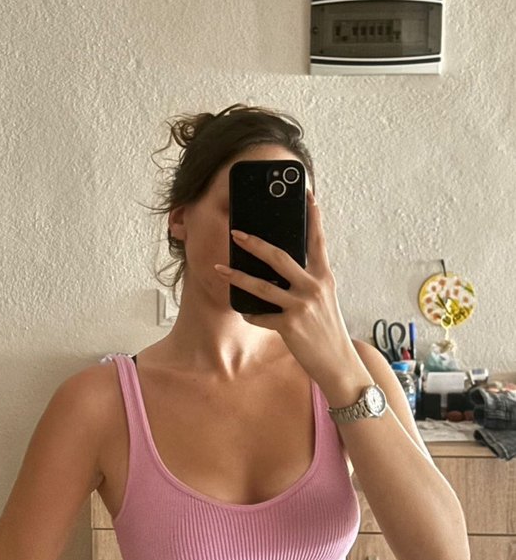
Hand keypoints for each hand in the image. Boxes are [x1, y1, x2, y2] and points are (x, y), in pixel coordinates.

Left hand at [214, 188, 358, 386]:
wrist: (339, 364)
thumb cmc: (328, 331)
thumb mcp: (325, 300)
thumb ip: (308, 282)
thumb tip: (279, 268)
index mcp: (325, 277)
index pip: (318, 240)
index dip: (313, 216)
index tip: (307, 194)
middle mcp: (314, 287)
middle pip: (279, 257)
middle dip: (254, 243)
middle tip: (236, 233)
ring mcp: (301, 306)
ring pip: (262, 285)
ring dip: (237, 276)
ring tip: (220, 268)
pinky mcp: (290, 325)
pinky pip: (261, 315)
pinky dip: (251, 314)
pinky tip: (246, 313)